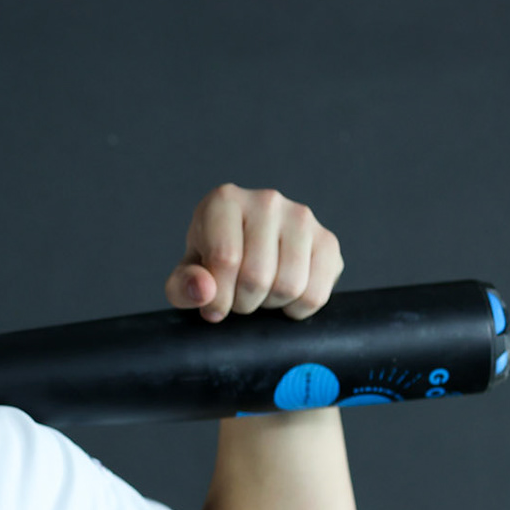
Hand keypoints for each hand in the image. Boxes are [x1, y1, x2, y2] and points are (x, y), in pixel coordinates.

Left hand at [164, 184, 342, 321]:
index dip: (218, 297)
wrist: (243, 250)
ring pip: (289, 287)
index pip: (225, 259)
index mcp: (224, 201)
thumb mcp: (185, 275)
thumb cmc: (210, 262)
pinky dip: (297, 308)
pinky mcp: (327, 241)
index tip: (213, 306)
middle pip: (257, 277)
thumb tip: (204, 291)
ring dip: (269, 306)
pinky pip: (316, 294)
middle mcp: (267, 201)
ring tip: (258, 293)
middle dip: (242, 303)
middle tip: (237, 296)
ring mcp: (302, 218)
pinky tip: (282, 296)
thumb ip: (182, 287)